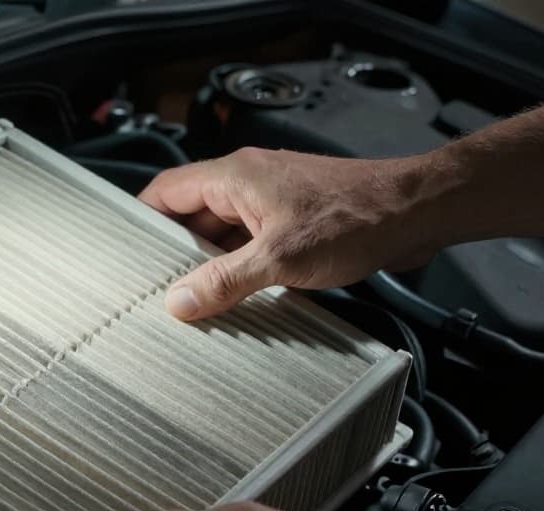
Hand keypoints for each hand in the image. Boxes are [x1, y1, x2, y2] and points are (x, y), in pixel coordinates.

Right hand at [140, 148, 440, 320]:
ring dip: (212, 265)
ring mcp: (272, 201)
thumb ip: (225, 281)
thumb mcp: (279, 258)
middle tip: (159, 291)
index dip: (142, 222)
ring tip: (197, 302)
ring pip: (223, 233)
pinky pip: (252, 243)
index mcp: (235, 177)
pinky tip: (240, 297)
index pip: (166, 191)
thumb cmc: (355, 218)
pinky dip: (241, 267)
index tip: (128, 256)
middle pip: (192, 216)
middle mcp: (249, 182)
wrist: (415, 212)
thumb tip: (178, 302)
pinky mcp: (295, 221)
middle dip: (177, 254)